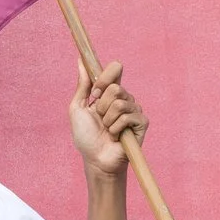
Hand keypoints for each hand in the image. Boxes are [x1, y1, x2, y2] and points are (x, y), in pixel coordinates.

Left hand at [68, 58, 147, 176]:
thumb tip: (81, 61)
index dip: (105, 76)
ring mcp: (134, 110)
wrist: (95, 159)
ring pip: (119, 103)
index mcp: (109, 92)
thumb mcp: (77, 108)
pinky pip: (127, 116)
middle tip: (100, 119)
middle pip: (115, 87)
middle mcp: (124, 98)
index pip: (115, 69)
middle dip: (101, 106)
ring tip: (108, 129)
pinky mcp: (142, 122)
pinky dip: (116, 128)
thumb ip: (82, 85)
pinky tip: (116, 136)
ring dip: (107, 120)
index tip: (94, 92)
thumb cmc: (86, 136)